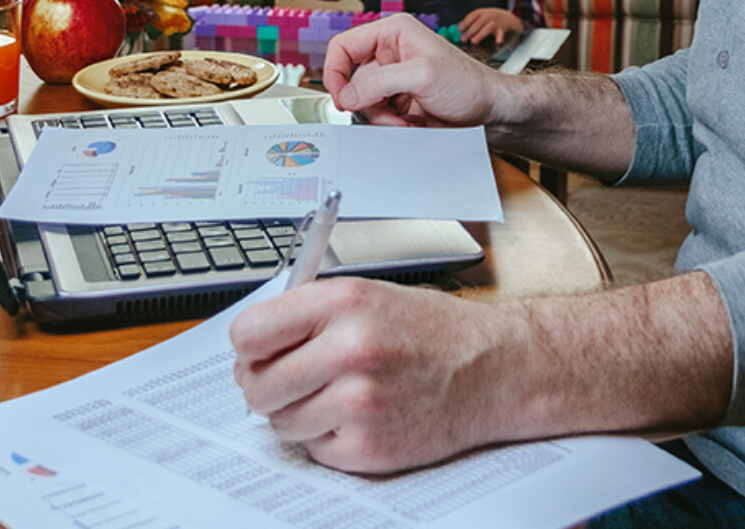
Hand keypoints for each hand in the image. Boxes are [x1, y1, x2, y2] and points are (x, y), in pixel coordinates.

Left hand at [232, 278, 524, 473]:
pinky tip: (361, 416)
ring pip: (281, 422)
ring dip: (300, 413)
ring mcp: (360, 402)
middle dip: (267, 385)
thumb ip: (310, 315)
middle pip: (257, 385)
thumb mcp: (372, 296)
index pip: (250, 333)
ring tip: (341, 394)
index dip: (251, 346)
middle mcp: (351, 349)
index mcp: (346, 302)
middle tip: (294, 380)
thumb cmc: (434, 332)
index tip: (260, 352)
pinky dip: (329, 437)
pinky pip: (313, 449)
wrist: (495, 369)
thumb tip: (249, 352)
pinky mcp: (369, 446)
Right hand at [323, 13, 503, 127]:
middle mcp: (391, 53)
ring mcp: (395, 78)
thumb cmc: (469, 84)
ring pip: (364, 103)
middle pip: (352, 81)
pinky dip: (391, 125)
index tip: (341, 98)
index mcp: (393, 33)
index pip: (343, 47)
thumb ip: (379, 82)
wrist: (491, 112)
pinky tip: (413, 123)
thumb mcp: (422, 76)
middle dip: (369, 103)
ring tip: (408, 120)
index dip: (335, 72)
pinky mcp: (400, 100)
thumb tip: (346, 94)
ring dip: (382, 118)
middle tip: (390, 114)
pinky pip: (378, 116)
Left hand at [459, 7, 521, 47]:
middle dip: (470, 32)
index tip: (460, 29)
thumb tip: (459, 30)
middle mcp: (489, 16)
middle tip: (463, 39)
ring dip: (480, 35)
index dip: (465, 22)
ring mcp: (496, 23)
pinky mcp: (502, 29)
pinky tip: (497, 42)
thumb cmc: (490, 18)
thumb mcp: (482, 15)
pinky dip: (500, 38)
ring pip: (487, 29)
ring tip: (473, 41)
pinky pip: (501, 34)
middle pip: (478, 23)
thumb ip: (472, 21)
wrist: (508, 17)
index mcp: (482, 12)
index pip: (472, 16)